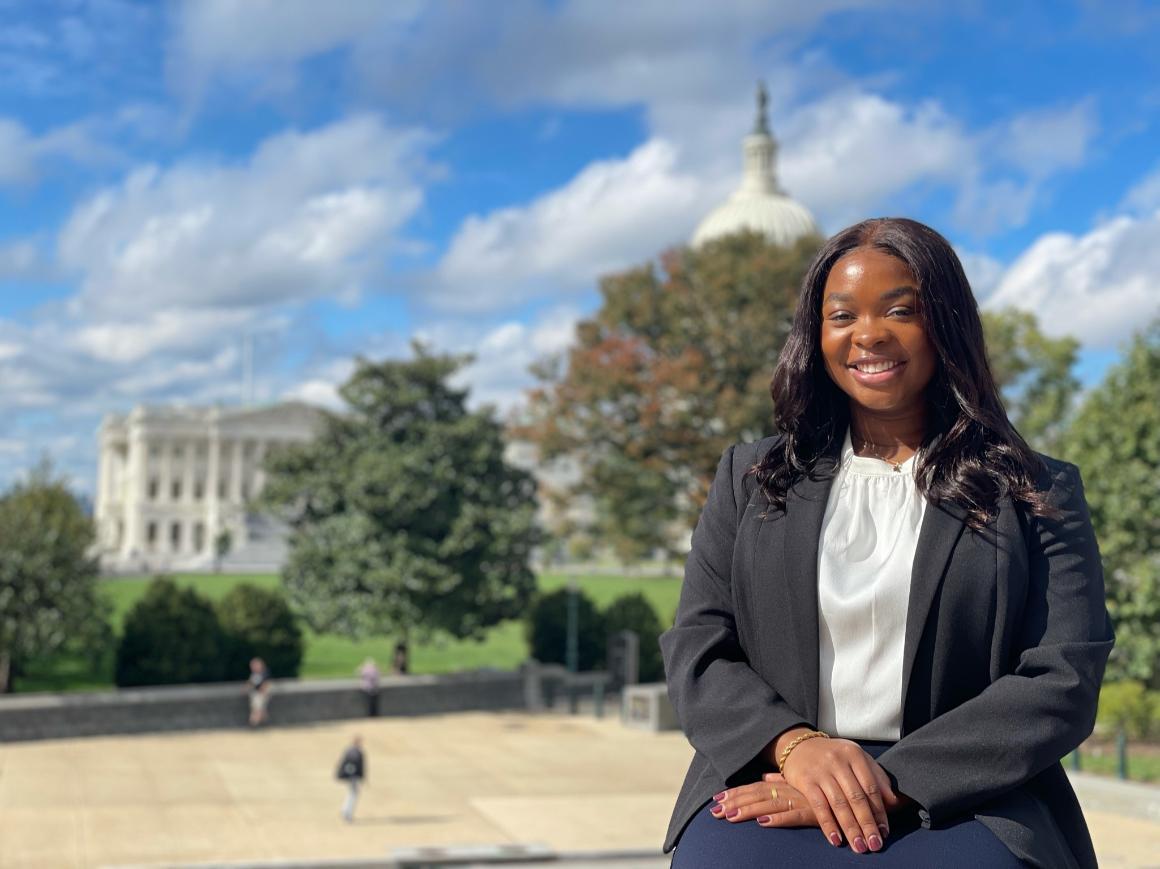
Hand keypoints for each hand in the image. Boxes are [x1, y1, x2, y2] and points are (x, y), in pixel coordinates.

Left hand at [708, 773, 816, 827]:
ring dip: (749, 811)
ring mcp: (801, 800)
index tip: (716, 799)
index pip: (755, 788)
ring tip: (730, 817)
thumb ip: (782, 781)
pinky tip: (763, 823)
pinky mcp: (814, 812)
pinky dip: (778, 819)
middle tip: (715, 811)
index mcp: (785, 784)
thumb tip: (764, 778)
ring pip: (770, 805)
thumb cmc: (825, 787)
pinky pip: (794, 816)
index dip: (736, 793)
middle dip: (735, 803)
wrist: (855, 791)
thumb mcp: (800, 782)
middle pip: (757, 796)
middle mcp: (790, 789)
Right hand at [777, 731, 896, 853]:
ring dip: (851, 828)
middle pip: (856, 797)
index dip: (879, 811)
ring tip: (859, 847)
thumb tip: (893, 802)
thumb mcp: (856, 758)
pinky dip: (828, 824)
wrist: (798, 745)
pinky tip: (836, 839)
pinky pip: (819, 806)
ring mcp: (821, 771)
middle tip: (875, 844)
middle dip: (867, 824)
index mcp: (854, 754)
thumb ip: (875, 777)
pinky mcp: (805, 780)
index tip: (884, 831)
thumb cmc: (833, 756)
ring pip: (839, 804)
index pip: (870, 787)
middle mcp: (838, 761)